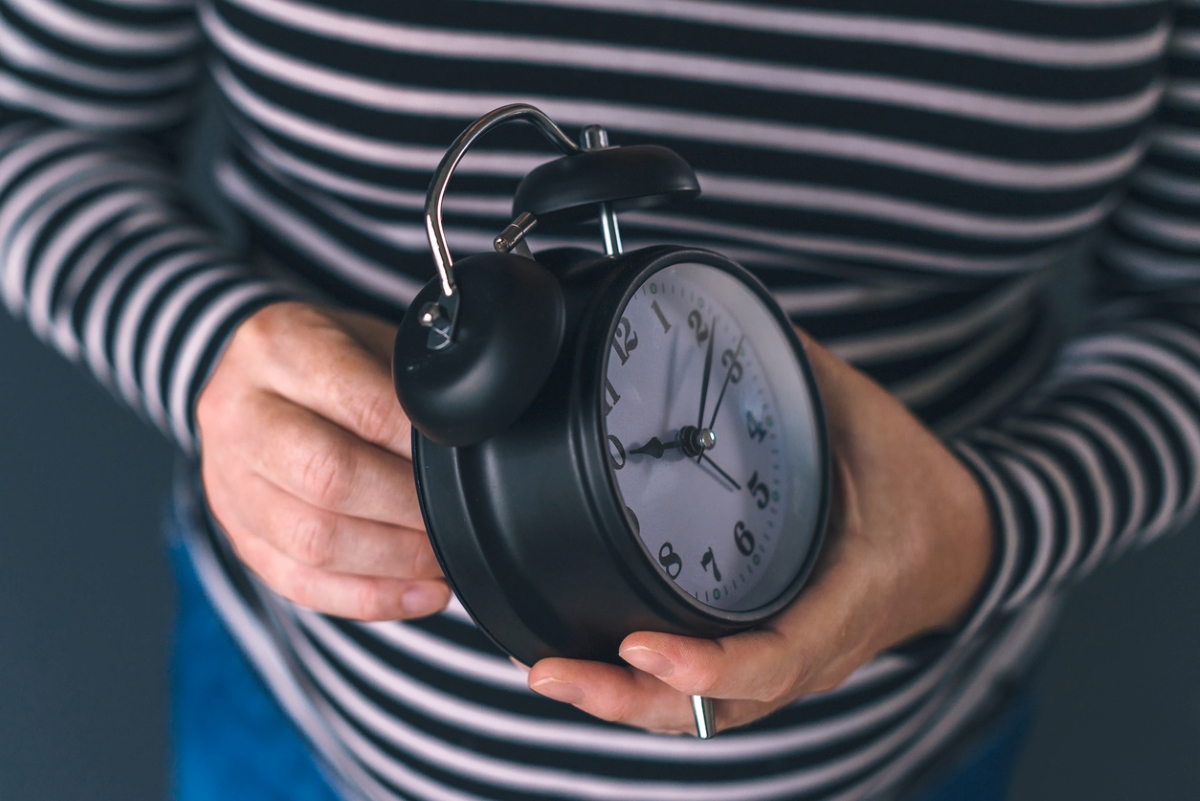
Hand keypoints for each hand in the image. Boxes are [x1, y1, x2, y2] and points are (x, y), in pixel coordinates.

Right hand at [196, 302, 448, 620]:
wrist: (258, 375)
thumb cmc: (332, 358)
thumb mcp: (370, 341)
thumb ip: (409, 387)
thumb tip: (468, 447)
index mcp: (276, 346)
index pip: (362, 408)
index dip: (420, 447)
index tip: (462, 467)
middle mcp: (236, 411)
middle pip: (329, 479)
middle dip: (409, 509)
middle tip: (459, 518)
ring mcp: (225, 478)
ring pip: (312, 542)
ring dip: (395, 561)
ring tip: (443, 559)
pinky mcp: (235, 531)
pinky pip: (299, 582)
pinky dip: (369, 597)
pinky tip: (419, 593)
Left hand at [526, 332, 992, 733]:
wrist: (960, 544)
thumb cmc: (915, 486)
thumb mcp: (864, 421)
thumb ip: (796, 374)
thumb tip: (722, 317)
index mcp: (849, 595)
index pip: (777, 657)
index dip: (708, 668)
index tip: (641, 646)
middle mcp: (817, 648)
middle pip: (719, 708)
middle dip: (630, 701)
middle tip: (552, 673)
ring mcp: (793, 663)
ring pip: (706, 715)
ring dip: (628, 705)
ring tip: (553, 676)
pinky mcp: (773, 659)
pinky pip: (710, 697)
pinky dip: (650, 695)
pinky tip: (596, 670)